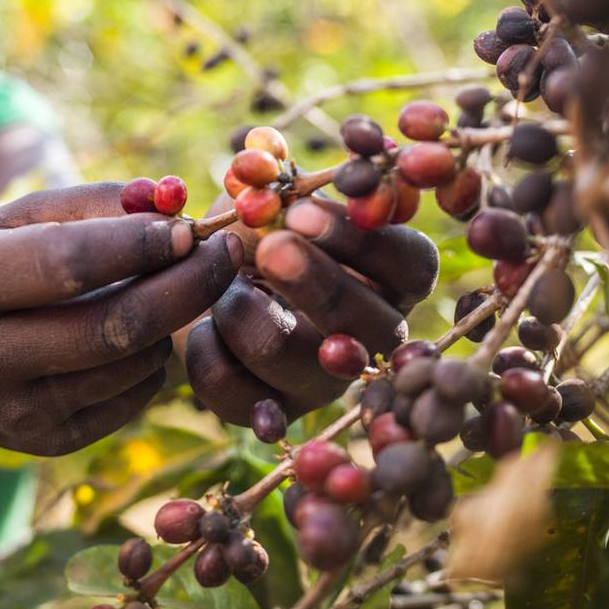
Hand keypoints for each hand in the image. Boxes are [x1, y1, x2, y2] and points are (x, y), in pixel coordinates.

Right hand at [0, 183, 241, 454]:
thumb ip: (92, 204)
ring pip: (131, 366)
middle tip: (225, 254)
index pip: (68, 264)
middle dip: (185, 286)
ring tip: (173, 289)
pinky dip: (154, 362)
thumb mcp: (15, 220)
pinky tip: (142, 335)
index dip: (140, 244)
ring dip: (172, 323)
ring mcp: (13, 410)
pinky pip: (130, 401)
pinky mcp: (43, 443)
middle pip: (113, 326)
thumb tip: (174, 202)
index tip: (190, 227)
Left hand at [185, 196, 437, 425]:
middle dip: (313, 281)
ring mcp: (325, 383)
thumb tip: (271, 196)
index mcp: (389, 278)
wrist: (196, 284)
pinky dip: (204, 344)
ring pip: (291, 356)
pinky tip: (203, 324)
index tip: (301, 211)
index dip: (362, 241)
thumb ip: (277, 196)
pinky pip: (233, 388)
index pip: (411, 266)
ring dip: (240, 307)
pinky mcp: (272, 412)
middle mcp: (370, 337)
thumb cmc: (251, 232)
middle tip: (268, 245)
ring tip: (222, 285)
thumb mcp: (267, 203)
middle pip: (370, 325)